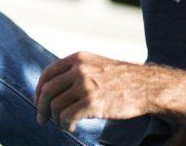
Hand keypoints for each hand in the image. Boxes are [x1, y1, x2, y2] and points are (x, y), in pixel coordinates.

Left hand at [34, 52, 185, 131]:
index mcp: (78, 59)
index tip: (38, 102)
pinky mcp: (92, 102)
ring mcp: (85, 85)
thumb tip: (53, 89)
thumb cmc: (121, 80)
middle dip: (41, 107)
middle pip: (47, 90)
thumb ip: (75, 71)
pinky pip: (67, 117)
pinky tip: (71, 127)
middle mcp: (79, 69)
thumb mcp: (96, 65)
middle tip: (42, 119)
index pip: (47, 74)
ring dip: (55, 119)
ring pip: (55, 105)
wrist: (147, 86)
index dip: (38, 90)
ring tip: (63, 124)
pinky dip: (65, 125)